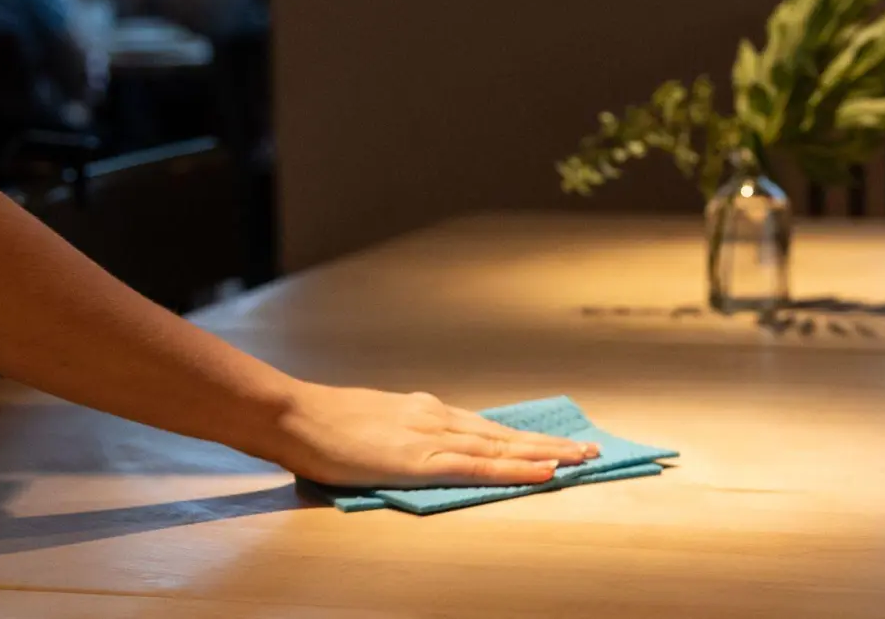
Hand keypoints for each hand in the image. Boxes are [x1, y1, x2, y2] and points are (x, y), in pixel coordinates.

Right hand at [269, 384, 598, 488]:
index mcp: (424, 412)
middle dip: (548, 444)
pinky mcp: (422, 458)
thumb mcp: (371, 426)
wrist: (297, 416)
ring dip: (545, 454)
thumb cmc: (323, 427)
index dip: (522, 438)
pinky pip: (479, 466)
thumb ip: (400, 438)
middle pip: (503, 433)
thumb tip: (414, 453)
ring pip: (501, 447)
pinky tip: (542, 473)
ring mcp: (431, 436)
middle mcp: (436, 418)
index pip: (484, 427)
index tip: (553, 443)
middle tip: (588, 451)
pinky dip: (516, 469)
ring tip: (579, 461)